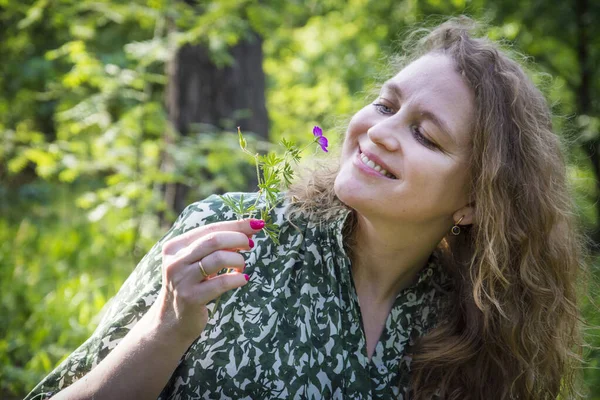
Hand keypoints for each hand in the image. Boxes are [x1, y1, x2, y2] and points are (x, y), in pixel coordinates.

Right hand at [147, 218, 263, 342]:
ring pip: (219, 258)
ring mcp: (182, 280)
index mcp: (175, 246)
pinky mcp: (191, 298)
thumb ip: (217, 245)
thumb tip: (250, 229)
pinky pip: (222, 282)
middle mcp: (175, 261)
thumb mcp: (198, 261)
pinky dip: (237, 279)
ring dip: (238, 259)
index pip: (210, 229)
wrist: (172, 321)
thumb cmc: (192, 285)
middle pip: (214, 240)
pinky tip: (242, 279)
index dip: (236, 225)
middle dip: (239, 239)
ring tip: (241, 266)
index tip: (257, 224)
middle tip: (250, 246)